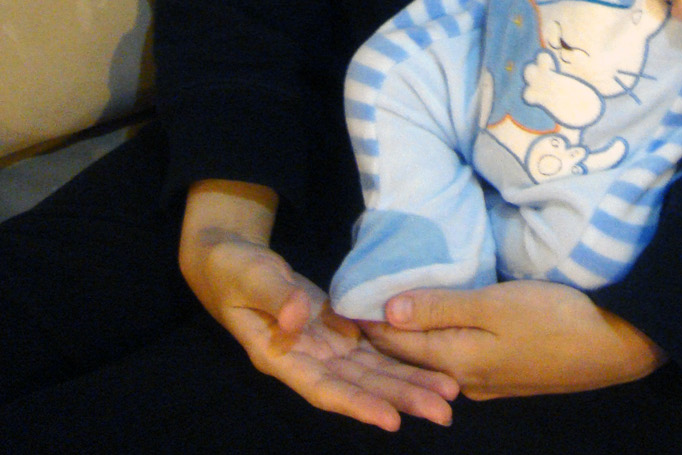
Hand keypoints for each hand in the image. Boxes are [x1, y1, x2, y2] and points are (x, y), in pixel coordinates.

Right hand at [180, 181, 458, 430]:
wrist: (232, 260)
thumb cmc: (234, 270)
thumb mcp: (249, 278)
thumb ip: (274, 296)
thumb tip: (299, 316)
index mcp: (281, 358)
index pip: (325, 389)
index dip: (358, 405)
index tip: (391, 421)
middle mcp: (309, 361)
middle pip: (361, 387)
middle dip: (401, 399)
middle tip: (445, 412)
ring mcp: (325, 346)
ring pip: (373, 370)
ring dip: (409, 383)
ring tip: (449, 393)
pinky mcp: (336, 329)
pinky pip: (371, 347)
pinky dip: (399, 356)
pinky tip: (429, 362)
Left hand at [360, 279, 664, 398]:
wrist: (616, 345)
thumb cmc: (554, 317)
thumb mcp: (494, 305)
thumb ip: (441, 308)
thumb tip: (385, 310)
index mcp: (457, 363)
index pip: (396, 343)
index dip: (367, 320)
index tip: (340, 297)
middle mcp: (465, 381)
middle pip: (412, 356)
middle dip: (382, 333)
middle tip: (355, 302)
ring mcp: (489, 382)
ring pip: (435, 360)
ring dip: (410, 339)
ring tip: (387, 310)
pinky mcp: (509, 375)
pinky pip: (458, 360)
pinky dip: (438, 343)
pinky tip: (438, 327)